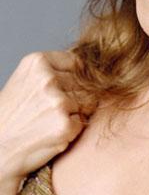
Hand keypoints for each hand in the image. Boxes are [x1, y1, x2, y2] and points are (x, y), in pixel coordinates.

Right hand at [0, 50, 93, 182]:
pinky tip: (51, 133)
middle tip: (51, 111)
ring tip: (49, 121)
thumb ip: (55, 71)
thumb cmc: (12, 115)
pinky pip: (82, 123)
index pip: (78, 64)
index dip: (76, 79)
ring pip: (88, 103)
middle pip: (85, 84)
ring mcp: (57, 101)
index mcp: (37, 62)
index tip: (64, 89)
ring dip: (75, 114)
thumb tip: (91, 68)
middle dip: (76, 98)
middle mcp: (47, 78)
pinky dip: (72, 130)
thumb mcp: (26, 81)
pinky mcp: (64, 125)